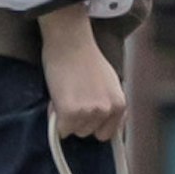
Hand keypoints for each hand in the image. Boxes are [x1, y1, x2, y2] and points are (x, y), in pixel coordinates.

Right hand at [37, 11, 126, 148]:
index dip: (92, 123)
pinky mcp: (70, 113)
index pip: (106, 133)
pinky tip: (57, 99)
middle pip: (88, 132)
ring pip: (74, 131)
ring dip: (67, 119)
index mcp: (119, 104)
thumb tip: (104, 122)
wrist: (71, 40)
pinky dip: (55, 119)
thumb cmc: (85, 57)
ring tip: (66, 94)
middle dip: (79, 119)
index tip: (85, 111)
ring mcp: (89, 113)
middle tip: (73, 96)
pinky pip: (60, 130)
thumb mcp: (108, 83)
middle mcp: (107, 110)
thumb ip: (108, 104)